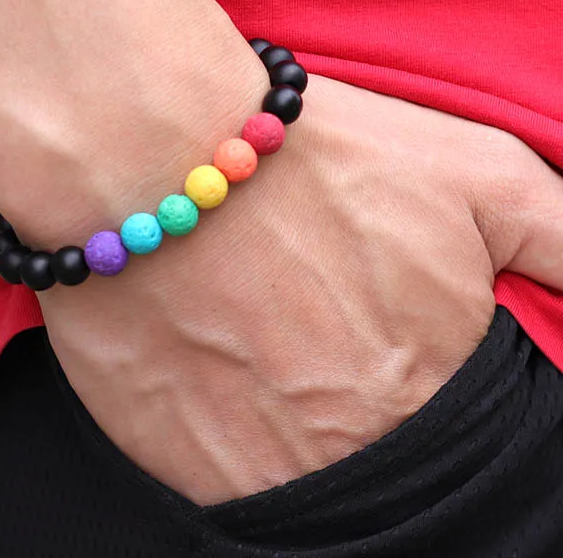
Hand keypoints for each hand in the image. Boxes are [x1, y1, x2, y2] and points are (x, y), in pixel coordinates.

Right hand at [35, 74, 562, 505]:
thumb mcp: (482, 177)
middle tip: (322, 335)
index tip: (394, 350)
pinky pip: (225, 479)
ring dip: (295, 423)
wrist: (152, 153)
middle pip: (379, 461)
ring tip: (269, 343)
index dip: (426, 391)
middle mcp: (351, 451)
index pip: (460, 447)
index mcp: (433, 395)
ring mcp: (255, 467)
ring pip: (303, 479)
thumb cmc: (316, 156)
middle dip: (363, 405)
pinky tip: (221, 361)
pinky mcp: (173, 460)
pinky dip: (230, 433)